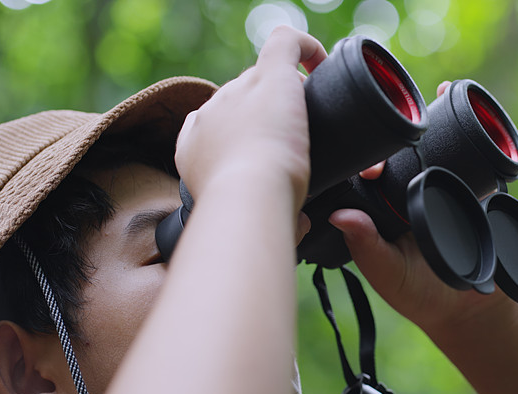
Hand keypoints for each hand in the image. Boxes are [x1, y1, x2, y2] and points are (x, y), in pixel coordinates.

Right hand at [174, 26, 326, 210]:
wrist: (245, 198)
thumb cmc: (250, 218)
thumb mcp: (249, 216)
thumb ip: (278, 220)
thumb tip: (300, 226)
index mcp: (194, 146)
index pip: (217, 125)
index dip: (243, 135)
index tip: (264, 158)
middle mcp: (211, 113)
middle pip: (245, 101)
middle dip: (271, 117)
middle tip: (299, 145)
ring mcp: (238, 91)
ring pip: (266, 80)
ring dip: (290, 97)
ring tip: (314, 124)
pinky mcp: (269, 76)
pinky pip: (285, 42)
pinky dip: (307, 48)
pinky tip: (323, 66)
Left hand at [331, 81, 517, 335]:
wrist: (477, 308)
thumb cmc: (423, 294)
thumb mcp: (390, 273)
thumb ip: (368, 248)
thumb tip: (339, 215)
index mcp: (378, 207)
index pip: (364, 173)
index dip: (361, 161)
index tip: (369, 167)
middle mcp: (405, 188)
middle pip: (395, 148)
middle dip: (391, 129)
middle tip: (394, 121)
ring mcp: (438, 182)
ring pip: (428, 140)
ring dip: (425, 115)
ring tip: (424, 95)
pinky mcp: (471, 181)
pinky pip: (466, 144)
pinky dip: (461, 117)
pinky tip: (452, 94)